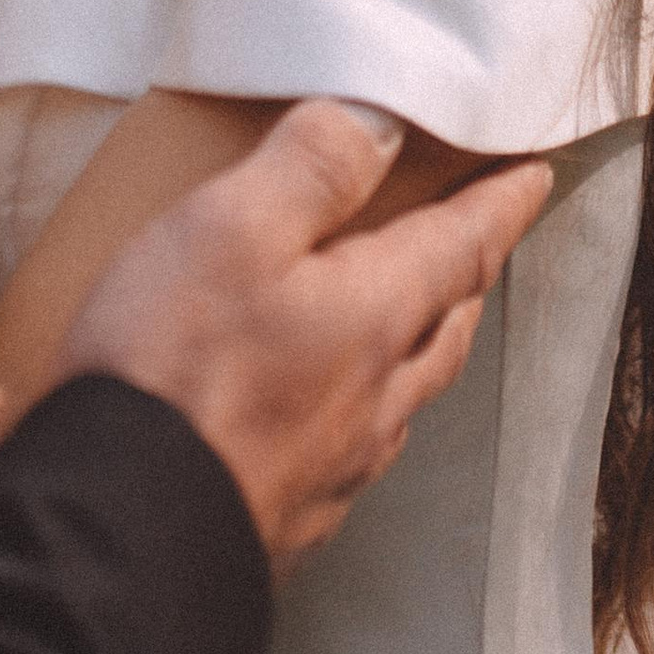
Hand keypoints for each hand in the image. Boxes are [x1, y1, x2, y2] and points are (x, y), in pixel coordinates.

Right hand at [57, 101, 551, 572]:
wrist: (119, 532)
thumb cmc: (172, 368)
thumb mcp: (231, 228)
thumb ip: (310, 168)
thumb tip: (381, 121)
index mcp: (374, 316)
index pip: (461, 247)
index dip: (500, 204)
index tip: (534, 177)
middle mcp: (374, 398)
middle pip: (446, 327)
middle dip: (468, 278)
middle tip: (478, 245)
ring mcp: (335, 468)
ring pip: (406, 397)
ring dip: (423, 350)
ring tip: (414, 327)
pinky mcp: (286, 517)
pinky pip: (351, 454)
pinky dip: (361, 418)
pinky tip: (327, 424)